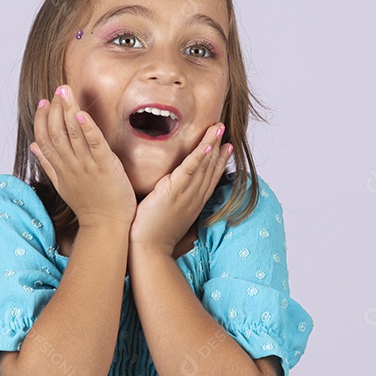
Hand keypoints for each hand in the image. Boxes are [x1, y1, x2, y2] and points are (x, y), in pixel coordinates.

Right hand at [30, 85, 135, 228]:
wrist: (107, 225)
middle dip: (55, 109)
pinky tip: (82, 113)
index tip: (42, 102)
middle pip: (56, 133)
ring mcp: (87, 166)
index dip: (41, 119)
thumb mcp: (63, 184)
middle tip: (57, 89)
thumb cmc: (89, 205)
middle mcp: (71, 165)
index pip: (44, 139)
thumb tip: (33, 146)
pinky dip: (88, 128)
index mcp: (60, 168)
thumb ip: (48, 163)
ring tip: (65, 92)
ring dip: (68, 111)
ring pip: (73, 134)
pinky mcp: (105, 166)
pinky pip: (95, 145)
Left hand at [129, 122, 230, 255]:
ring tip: (218, 127)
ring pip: (203, 165)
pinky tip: (207, 145)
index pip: (211, 178)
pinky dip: (199, 156)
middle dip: (218, 147)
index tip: (226, 146)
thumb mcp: (168, 215)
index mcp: (194, 202)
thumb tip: (167, 191)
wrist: (149, 249)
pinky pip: (189, 170)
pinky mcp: (174, 191)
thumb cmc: (152, 234)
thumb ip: (172, 201)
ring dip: (212, 144)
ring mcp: (187, 194)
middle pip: (211, 168)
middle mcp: (195, 197)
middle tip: (223, 128)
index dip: (220, 161)